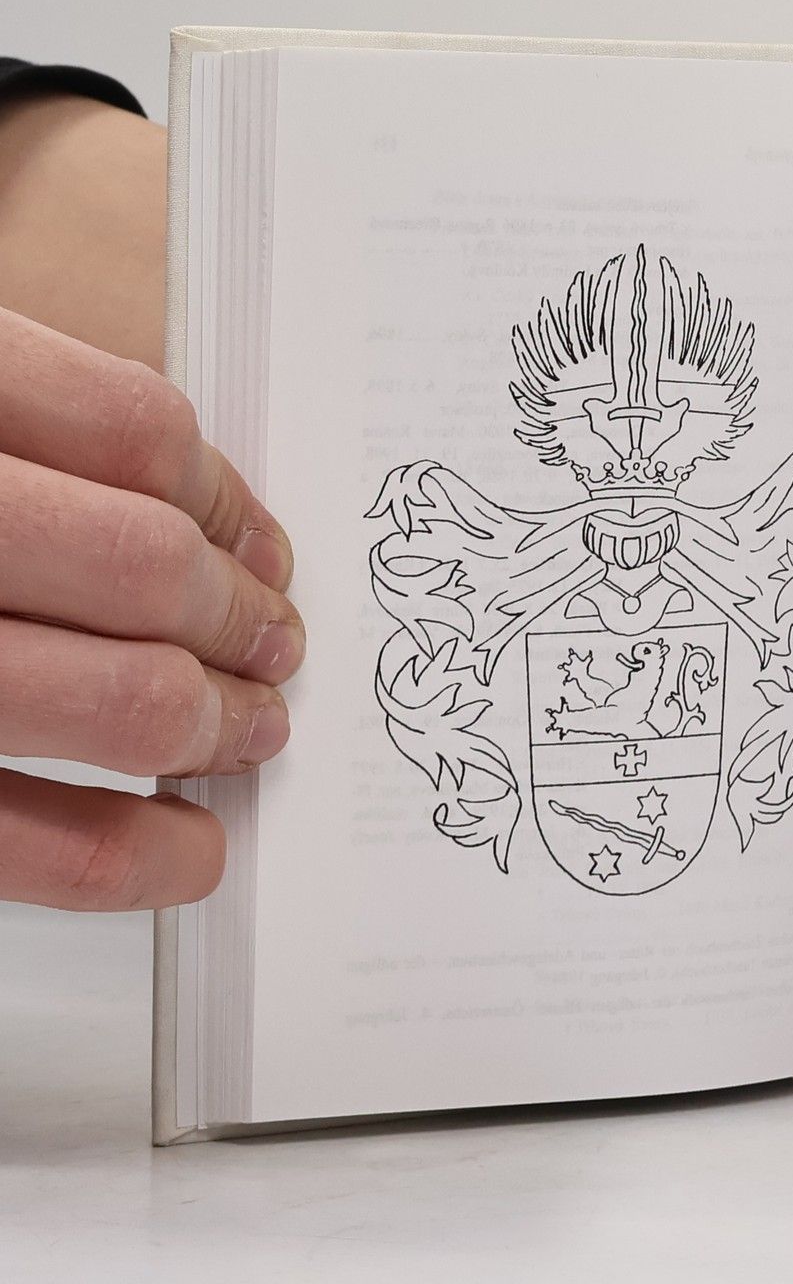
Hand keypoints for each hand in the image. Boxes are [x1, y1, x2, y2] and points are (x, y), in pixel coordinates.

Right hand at [0, 309, 302, 908]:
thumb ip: (22, 424)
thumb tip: (191, 509)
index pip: (139, 436)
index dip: (226, 499)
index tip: (260, 545)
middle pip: (146, 568)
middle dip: (239, 618)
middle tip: (275, 643)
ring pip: (117, 702)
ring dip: (215, 724)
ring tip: (250, 730)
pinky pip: (19, 842)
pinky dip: (130, 859)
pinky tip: (188, 851)